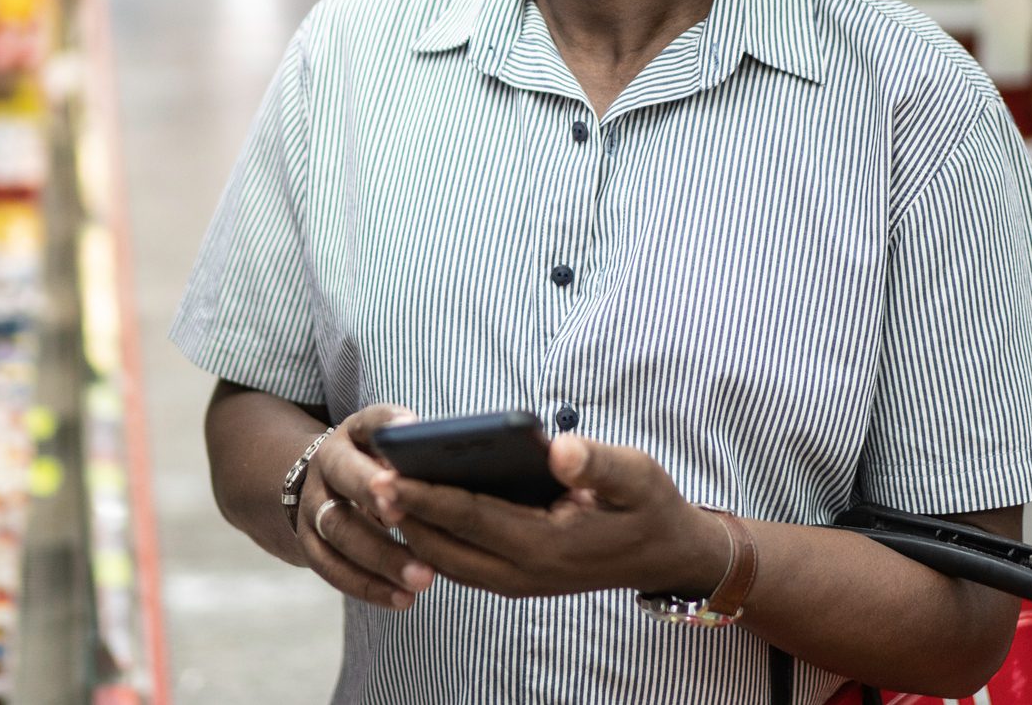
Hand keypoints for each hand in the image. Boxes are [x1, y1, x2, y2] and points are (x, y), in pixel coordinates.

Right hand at [296, 404, 437, 610]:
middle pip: (346, 478)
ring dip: (380, 556)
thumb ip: (417, 453)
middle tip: (408, 516)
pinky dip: (366, 586)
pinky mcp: (308, 542)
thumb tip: (468, 465)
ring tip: (423, 578)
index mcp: (354, 432)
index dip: (387, 426)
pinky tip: (402, 599)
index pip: (369, 422)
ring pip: (338, 529)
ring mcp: (311, 504)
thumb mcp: (391, 447)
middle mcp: (326, 463)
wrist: (323, 485)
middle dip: (377, 498)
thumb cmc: (381, 466)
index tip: (411, 429)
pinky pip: (330, 567)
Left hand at [372, 434, 733, 599]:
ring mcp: (519, 582)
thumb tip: (556, 449)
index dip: (424, 496)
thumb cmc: (649, 506)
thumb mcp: (638, 475)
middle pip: (445, 546)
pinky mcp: (518, 580)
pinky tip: (414, 513)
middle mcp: (524, 572)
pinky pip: (463, 565)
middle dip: (403, 515)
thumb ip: (597, 462)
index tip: (384, 476)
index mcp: (546, 545)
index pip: (469, 517)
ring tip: (379, 495)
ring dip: (413, 532)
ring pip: (448, 561)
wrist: (666, 554)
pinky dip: (434, 542)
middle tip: (364, 482)